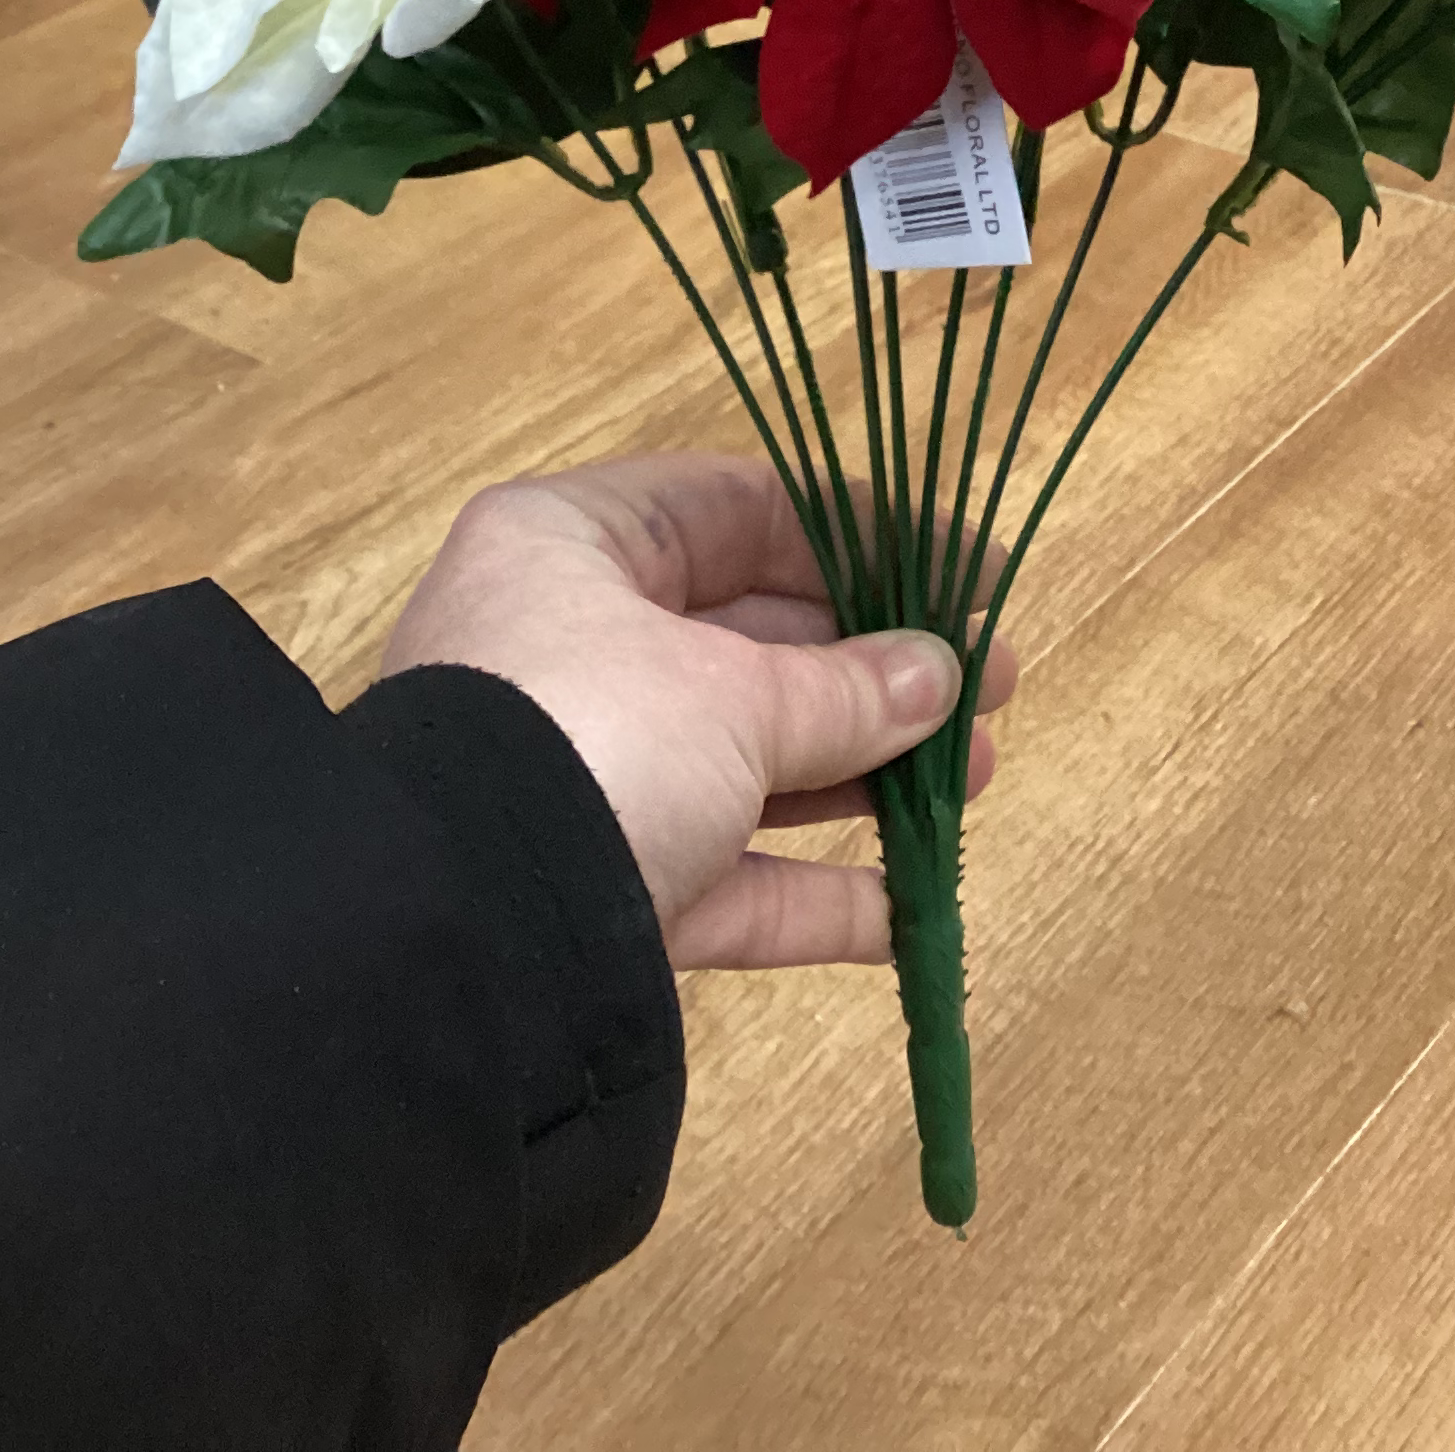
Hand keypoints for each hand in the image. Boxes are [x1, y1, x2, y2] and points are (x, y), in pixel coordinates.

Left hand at [381, 453, 1015, 969]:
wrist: (458, 947)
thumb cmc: (595, 744)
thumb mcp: (735, 697)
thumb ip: (847, 689)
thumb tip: (941, 675)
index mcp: (570, 548)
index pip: (738, 507)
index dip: (867, 536)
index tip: (975, 572)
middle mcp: (564, 648)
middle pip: (748, 637)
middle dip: (878, 666)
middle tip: (996, 684)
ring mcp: (579, 777)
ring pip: (742, 760)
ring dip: (862, 772)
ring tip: (980, 777)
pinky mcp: (596, 896)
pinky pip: (722, 879)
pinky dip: (811, 891)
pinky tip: (908, 906)